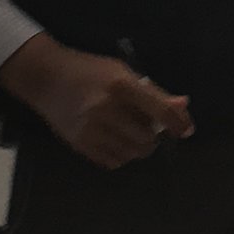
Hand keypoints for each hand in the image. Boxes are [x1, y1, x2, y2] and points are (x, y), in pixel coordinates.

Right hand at [0, 34, 192, 169]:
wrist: (46, 79)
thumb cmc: (90, 71)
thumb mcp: (123, 72)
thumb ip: (153, 92)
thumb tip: (183, 106)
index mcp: (121, 86)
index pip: (160, 110)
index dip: (178, 123)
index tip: (186, 130)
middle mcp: (106, 109)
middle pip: (147, 139)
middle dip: (154, 137)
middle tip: (148, 128)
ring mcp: (91, 129)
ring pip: (131, 153)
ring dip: (138, 147)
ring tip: (130, 133)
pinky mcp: (80, 144)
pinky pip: (112, 162)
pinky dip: (121, 155)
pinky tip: (115, 140)